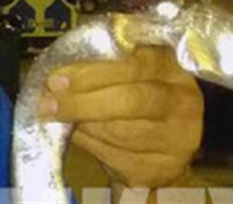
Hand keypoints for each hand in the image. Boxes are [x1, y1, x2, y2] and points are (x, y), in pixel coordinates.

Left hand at [37, 23, 202, 187]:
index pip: (134, 64)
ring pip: (121, 131)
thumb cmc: (134, 100)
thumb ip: (98, 68)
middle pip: (131, 100)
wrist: (159, 148)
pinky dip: (92, 146)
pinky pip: (119, 158)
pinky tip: (80, 138)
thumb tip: (55, 80)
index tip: (57, 79)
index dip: (91, 72)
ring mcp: (179, 137)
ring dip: (83, 125)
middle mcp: (183, 100)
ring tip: (60, 118)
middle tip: (49, 104)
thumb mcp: (124, 74)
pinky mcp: (165, 167)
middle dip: (82, 102)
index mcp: (171, 66)